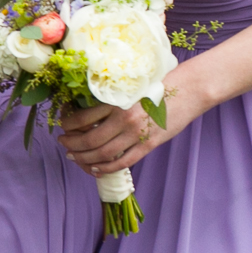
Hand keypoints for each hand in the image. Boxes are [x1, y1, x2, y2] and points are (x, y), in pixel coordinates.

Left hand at [58, 68, 209, 175]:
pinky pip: (123, 162)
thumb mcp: (129, 87)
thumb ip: (112, 100)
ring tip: (74, 156)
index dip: (68, 125)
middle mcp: (124, 119)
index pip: (83, 117)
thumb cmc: (158, 84)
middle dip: (72, 144)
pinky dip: (107, 168)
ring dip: (85, 158)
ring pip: (104, 154)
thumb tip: (88, 113)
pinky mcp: (149, 144)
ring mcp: (137, 134)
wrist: (189, 89)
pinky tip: (96, 168)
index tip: (62, 127)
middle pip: (90, 140)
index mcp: (116, 101)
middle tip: (63, 143)